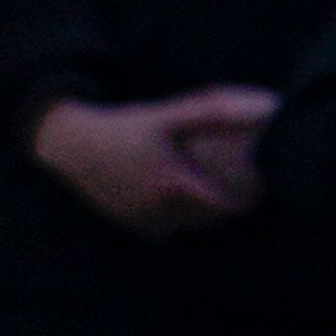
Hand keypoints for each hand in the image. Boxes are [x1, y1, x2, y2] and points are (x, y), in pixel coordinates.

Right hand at [35, 84, 273, 238]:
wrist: (75, 147)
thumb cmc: (126, 127)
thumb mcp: (166, 115)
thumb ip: (209, 112)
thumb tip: (254, 103)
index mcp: (172, 181)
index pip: (223, 205)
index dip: (244, 199)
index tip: (259, 187)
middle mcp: (156, 206)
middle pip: (211, 220)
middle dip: (229, 208)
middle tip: (249, 193)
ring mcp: (142, 219)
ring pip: (190, 229)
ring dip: (208, 219)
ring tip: (225, 200)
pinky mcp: (131, 226)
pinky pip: (169, 232)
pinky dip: (184, 224)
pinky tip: (193, 207)